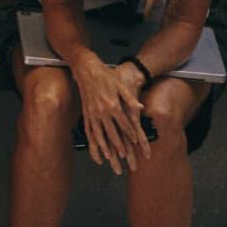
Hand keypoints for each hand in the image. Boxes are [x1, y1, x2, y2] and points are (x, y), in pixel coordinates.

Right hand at [72, 57, 151, 174]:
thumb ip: (130, 99)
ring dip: (104, 147)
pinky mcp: (85, 113)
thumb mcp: (121, 85)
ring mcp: (92, 113)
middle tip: (124, 156)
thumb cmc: (106, 76)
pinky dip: (92, 141)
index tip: (135, 142)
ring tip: (109, 157)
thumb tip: (141, 108)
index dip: (130, 133)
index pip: (123, 123)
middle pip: (111, 132)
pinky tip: (95, 147)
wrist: (87, 69)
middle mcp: (102, 111)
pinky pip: (88, 130)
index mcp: (113, 105)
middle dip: (118, 145)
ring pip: (98, 134)